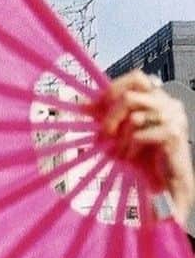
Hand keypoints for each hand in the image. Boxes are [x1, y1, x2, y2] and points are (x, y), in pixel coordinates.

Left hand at [98, 72, 193, 224]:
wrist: (169, 180)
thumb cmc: (147, 155)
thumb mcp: (123, 132)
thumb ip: (107, 115)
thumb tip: (82, 103)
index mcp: (158, 98)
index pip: (137, 77)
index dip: (113, 89)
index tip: (96, 106)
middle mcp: (169, 103)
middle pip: (129, 97)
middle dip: (111, 117)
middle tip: (106, 133)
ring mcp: (174, 117)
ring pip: (133, 117)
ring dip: (122, 139)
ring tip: (124, 152)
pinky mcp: (173, 133)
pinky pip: (140, 134)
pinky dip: (132, 147)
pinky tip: (134, 156)